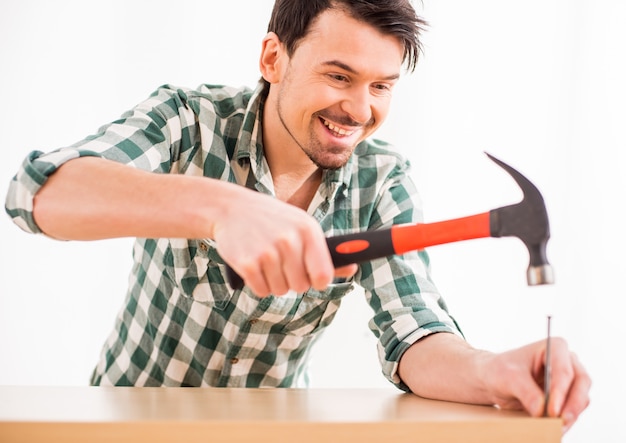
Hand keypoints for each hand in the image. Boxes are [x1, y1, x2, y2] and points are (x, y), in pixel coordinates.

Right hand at [212, 187, 356, 295]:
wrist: (231, 209)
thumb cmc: (273, 220)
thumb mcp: (301, 227)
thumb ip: (325, 251)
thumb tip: (352, 268)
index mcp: (307, 230)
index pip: (323, 274)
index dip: (319, 281)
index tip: (314, 279)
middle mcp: (289, 241)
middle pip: (301, 286)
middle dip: (293, 280)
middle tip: (283, 264)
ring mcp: (267, 252)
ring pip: (280, 290)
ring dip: (274, 282)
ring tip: (267, 261)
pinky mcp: (247, 263)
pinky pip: (262, 291)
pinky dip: (259, 284)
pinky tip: (255, 265)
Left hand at [484, 337, 590, 432]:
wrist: (494, 380)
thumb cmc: (500, 371)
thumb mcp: (507, 377)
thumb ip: (525, 391)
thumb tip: (541, 409)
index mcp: (554, 347)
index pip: (563, 369)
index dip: (560, 391)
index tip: (552, 410)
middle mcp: (567, 361)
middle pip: (581, 382)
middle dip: (573, 404)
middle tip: (560, 421)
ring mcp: (570, 379)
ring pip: (581, 397)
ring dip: (571, 414)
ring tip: (557, 428)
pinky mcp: (567, 396)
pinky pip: (574, 409)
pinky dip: (567, 420)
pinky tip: (556, 428)